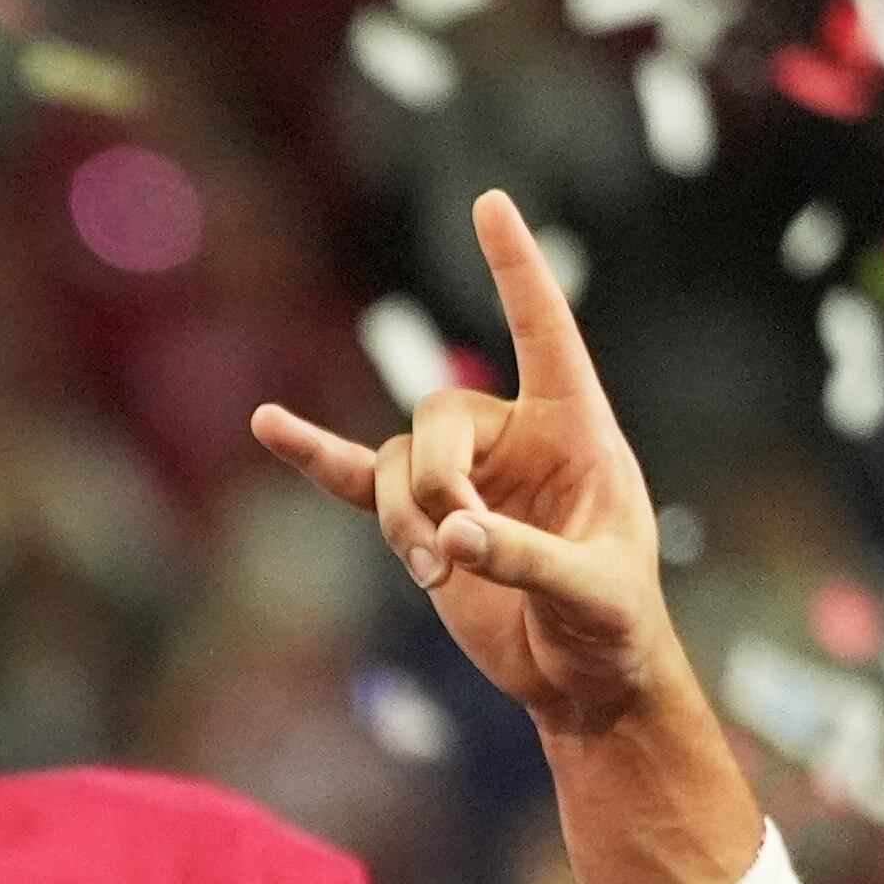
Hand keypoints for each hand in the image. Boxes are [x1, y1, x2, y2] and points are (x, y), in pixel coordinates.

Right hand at [250, 192, 687, 737]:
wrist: (583, 679)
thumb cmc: (615, 627)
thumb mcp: (594, 592)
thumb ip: (526, 556)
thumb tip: (453, 533)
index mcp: (576, 430)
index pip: (543, 332)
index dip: (516, 270)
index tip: (489, 204)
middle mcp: (515, 439)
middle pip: (439, 417)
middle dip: (433, 481)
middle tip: (452, 546)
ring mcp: (463, 478)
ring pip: (396, 463)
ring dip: (401, 519)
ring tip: (434, 576)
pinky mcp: (423, 523)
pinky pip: (356, 477)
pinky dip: (314, 456)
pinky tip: (268, 425)